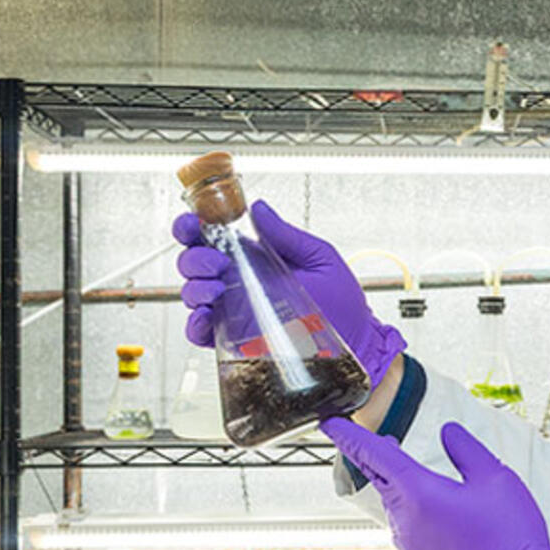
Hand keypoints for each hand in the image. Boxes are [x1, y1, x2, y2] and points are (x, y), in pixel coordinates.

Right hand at [172, 201, 406, 388]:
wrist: (355, 341)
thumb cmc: (343, 302)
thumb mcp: (320, 259)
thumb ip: (287, 236)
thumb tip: (259, 209)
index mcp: (255, 258)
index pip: (213, 236)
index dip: (194, 226)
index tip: (193, 222)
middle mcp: (240, 282)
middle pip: (195, 263)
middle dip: (195, 258)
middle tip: (217, 261)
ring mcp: (235, 311)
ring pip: (193, 294)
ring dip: (195, 287)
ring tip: (217, 288)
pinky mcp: (236, 339)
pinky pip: (202, 332)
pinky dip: (196, 324)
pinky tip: (207, 316)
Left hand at [320, 417, 549, 549]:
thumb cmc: (510, 535)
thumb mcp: (494, 477)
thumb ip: (465, 449)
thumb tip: (448, 433)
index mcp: (419, 493)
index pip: (372, 455)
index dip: (349, 436)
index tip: (331, 424)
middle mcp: (406, 521)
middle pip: (382, 479)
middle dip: (379, 458)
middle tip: (381, 441)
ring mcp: (411, 546)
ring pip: (395, 506)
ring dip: (402, 487)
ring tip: (420, 476)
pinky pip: (408, 530)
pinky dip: (415, 513)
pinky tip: (438, 512)